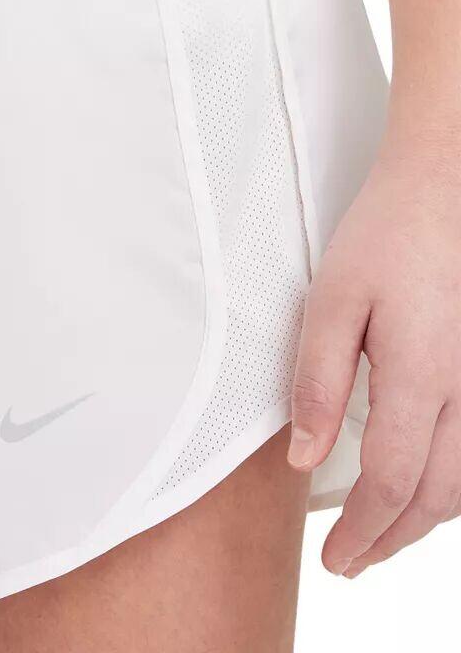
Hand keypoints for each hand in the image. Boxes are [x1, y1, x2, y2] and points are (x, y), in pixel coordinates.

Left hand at [288, 122, 460, 577]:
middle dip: (392, 538)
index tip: (334, 560)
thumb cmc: (384, 237)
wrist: (444, 187)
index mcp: (419, 375)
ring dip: (425, 519)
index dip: (363, 531)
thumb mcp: (330, 302)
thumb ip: (316, 382)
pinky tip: (429, 486)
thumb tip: (303, 455)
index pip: (390, 482)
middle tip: (353, 562)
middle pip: (437, 496)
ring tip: (384, 536)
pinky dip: (453, 484)